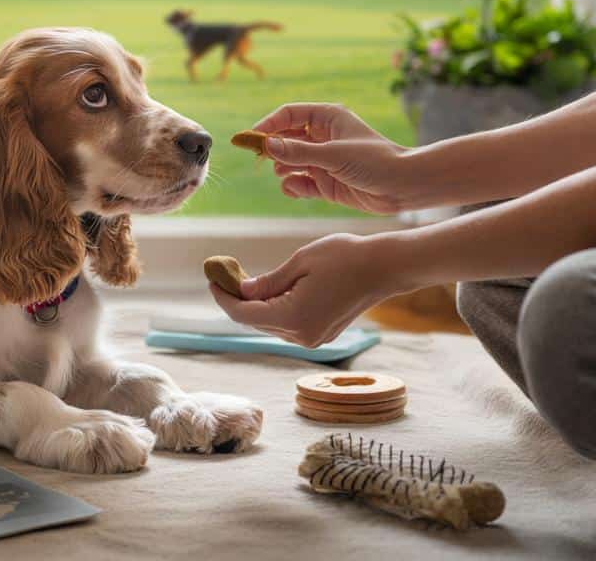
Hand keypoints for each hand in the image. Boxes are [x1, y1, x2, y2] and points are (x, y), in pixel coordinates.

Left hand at [209, 234, 412, 347]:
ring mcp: (313, 338)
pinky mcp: (321, 334)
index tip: (212, 279)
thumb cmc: (343, 257)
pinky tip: (270, 290)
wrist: (384, 268)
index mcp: (292, 318)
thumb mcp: (299, 262)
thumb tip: (240, 292)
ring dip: (255, 305)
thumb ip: (267, 282)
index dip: (223, 298)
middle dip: (237, 300)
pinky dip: (274, 309)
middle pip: (255, 321)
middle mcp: (301, 336)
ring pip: (270, 324)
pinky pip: (288, 324)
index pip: (243, 314)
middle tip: (224, 275)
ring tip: (245, 279)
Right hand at [254, 103, 412, 213]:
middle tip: (260, 159)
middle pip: (285, 137)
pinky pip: (299, 182)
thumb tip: (267, 146)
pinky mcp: (326, 182)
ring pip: (290, 161)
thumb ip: (298, 152)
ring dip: (282, 168)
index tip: (250, 138)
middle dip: (272, 148)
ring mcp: (323, 160)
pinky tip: (295, 189)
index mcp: (327, 118)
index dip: (268, 124)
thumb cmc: (375, 161)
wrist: (403, 188)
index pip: (289, 114)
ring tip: (284, 173)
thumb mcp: (333, 155)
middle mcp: (323, 137)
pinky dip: (293, 186)